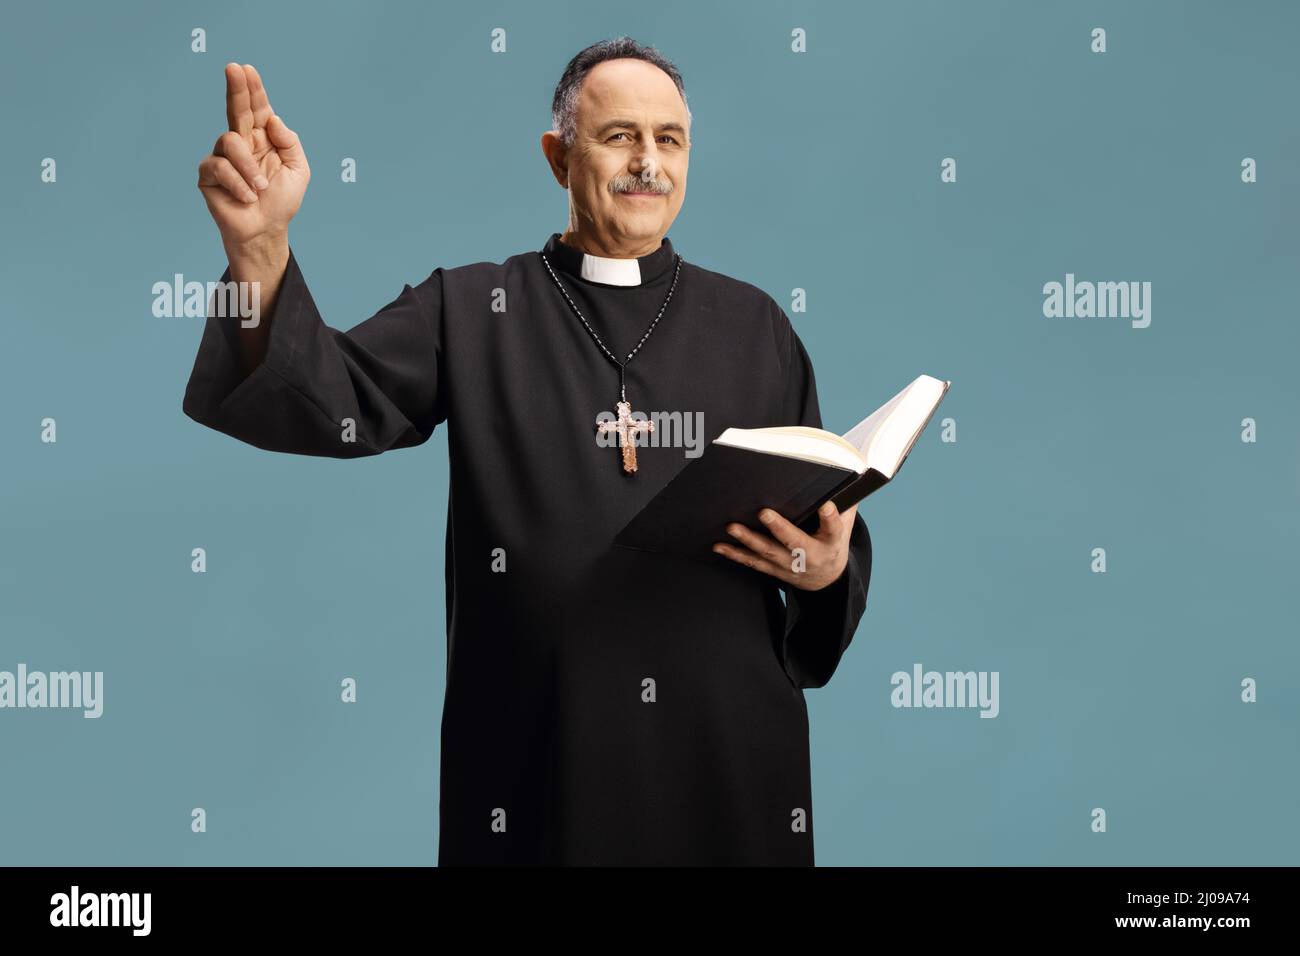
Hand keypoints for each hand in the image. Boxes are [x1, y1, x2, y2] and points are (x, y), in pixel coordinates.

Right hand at [197, 63, 309, 250]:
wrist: (265, 230)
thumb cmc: (281, 201)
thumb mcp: (298, 170)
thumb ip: (289, 142)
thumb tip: (272, 119)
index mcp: (263, 139)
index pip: (257, 109)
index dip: (253, 90)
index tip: (247, 69)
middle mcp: (241, 143)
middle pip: (236, 109)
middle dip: (236, 89)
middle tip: (233, 68)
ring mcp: (222, 157)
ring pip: (230, 142)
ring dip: (249, 168)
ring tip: (259, 190)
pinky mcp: (208, 174)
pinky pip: (220, 167)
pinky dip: (238, 184)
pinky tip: (246, 198)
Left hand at [712, 500, 856, 589]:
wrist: (827, 580)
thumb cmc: (833, 544)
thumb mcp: (845, 527)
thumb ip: (845, 506)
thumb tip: (846, 478)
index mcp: (831, 542)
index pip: (834, 528)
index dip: (831, 517)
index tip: (827, 505)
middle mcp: (811, 556)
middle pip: (794, 542)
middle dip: (779, 528)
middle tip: (764, 513)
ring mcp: (790, 566)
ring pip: (768, 553)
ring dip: (748, 540)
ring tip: (733, 527)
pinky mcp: (775, 570)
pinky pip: (753, 563)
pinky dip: (735, 555)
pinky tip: (720, 546)